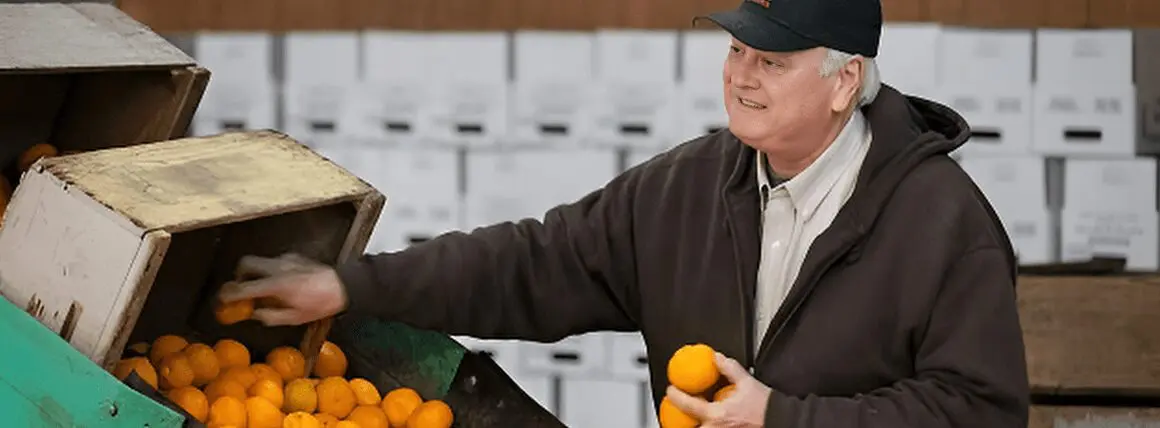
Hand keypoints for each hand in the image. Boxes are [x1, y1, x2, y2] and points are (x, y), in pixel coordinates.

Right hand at [218, 253, 345, 325]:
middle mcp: (278, 268)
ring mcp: (287, 259)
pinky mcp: (295, 256)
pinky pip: (276, 261)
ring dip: (257, 272)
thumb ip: (270, 316)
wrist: (342, 286)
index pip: (244, 287)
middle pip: (246, 263)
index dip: (229, 293)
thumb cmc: (321, 304)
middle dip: (238, 274)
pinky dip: (273, 270)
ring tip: (265, 288)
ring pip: (262, 261)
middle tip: (241, 287)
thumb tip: (255, 313)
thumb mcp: (294, 318)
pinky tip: (283, 282)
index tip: (222, 298)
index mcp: (276, 286)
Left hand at [666, 352, 770, 426]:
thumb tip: (717, 358)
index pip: (688, 405)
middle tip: (673, 412)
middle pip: (690, 426)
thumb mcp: (747, 382)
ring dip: (694, 423)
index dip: (675, 396)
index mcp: (717, 414)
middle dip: (679, 420)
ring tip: (688, 418)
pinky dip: (706, 425)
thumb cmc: (766, 406)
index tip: (671, 390)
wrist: (781, 420)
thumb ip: (729, 368)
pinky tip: (707, 420)